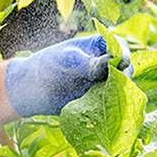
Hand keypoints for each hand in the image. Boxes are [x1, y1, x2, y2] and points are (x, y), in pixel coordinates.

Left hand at [3, 34, 130, 117]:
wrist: (32, 89)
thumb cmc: (48, 65)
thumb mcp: (68, 61)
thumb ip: (90, 63)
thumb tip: (113, 62)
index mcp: (99, 46)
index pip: (119, 46)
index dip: (123, 54)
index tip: (122, 63)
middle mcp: (105, 64)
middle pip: (125, 69)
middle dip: (123, 77)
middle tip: (116, 84)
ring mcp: (103, 82)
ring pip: (120, 88)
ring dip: (117, 93)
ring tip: (107, 98)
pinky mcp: (99, 99)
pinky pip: (110, 103)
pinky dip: (109, 106)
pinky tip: (103, 110)